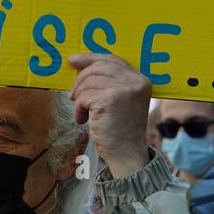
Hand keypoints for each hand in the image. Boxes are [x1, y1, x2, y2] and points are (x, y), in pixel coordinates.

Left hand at [67, 52, 150, 178]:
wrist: (127, 154)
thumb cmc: (121, 131)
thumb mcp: (122, 102)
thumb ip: (111, 83)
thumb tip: (82, 66)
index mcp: (141, 80)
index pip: (113, 59)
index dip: (90, 58)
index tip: (73, 60)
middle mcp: (136, 82)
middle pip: (98, 67)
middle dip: (80, 79)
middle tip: (72, 95)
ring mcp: (124, 90)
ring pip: (88, 82)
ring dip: (79, 98)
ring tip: (83, 113)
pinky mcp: (110, 100)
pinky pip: (84, 96)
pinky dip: (78, 109)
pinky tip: (83, 120)